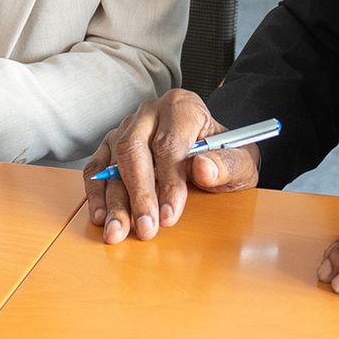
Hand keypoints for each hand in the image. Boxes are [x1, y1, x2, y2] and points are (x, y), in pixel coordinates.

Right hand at [82, 89, 257, 244]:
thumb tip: (203, 168)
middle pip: (134, 150)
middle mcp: (150, 112)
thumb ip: (228, 164)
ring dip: (114, 201)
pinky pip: (96, 168)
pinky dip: (97, 194)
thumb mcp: (241, 161)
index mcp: (182, 106)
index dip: (169, 181)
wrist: (212, 154)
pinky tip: (101, 216)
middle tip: (145, 228)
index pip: (169, 143)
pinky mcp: (110, 146)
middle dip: (138, 194)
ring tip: (118, 231)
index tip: (170, 214)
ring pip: (113, 162)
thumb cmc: (224, 156)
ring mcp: (126, 128)